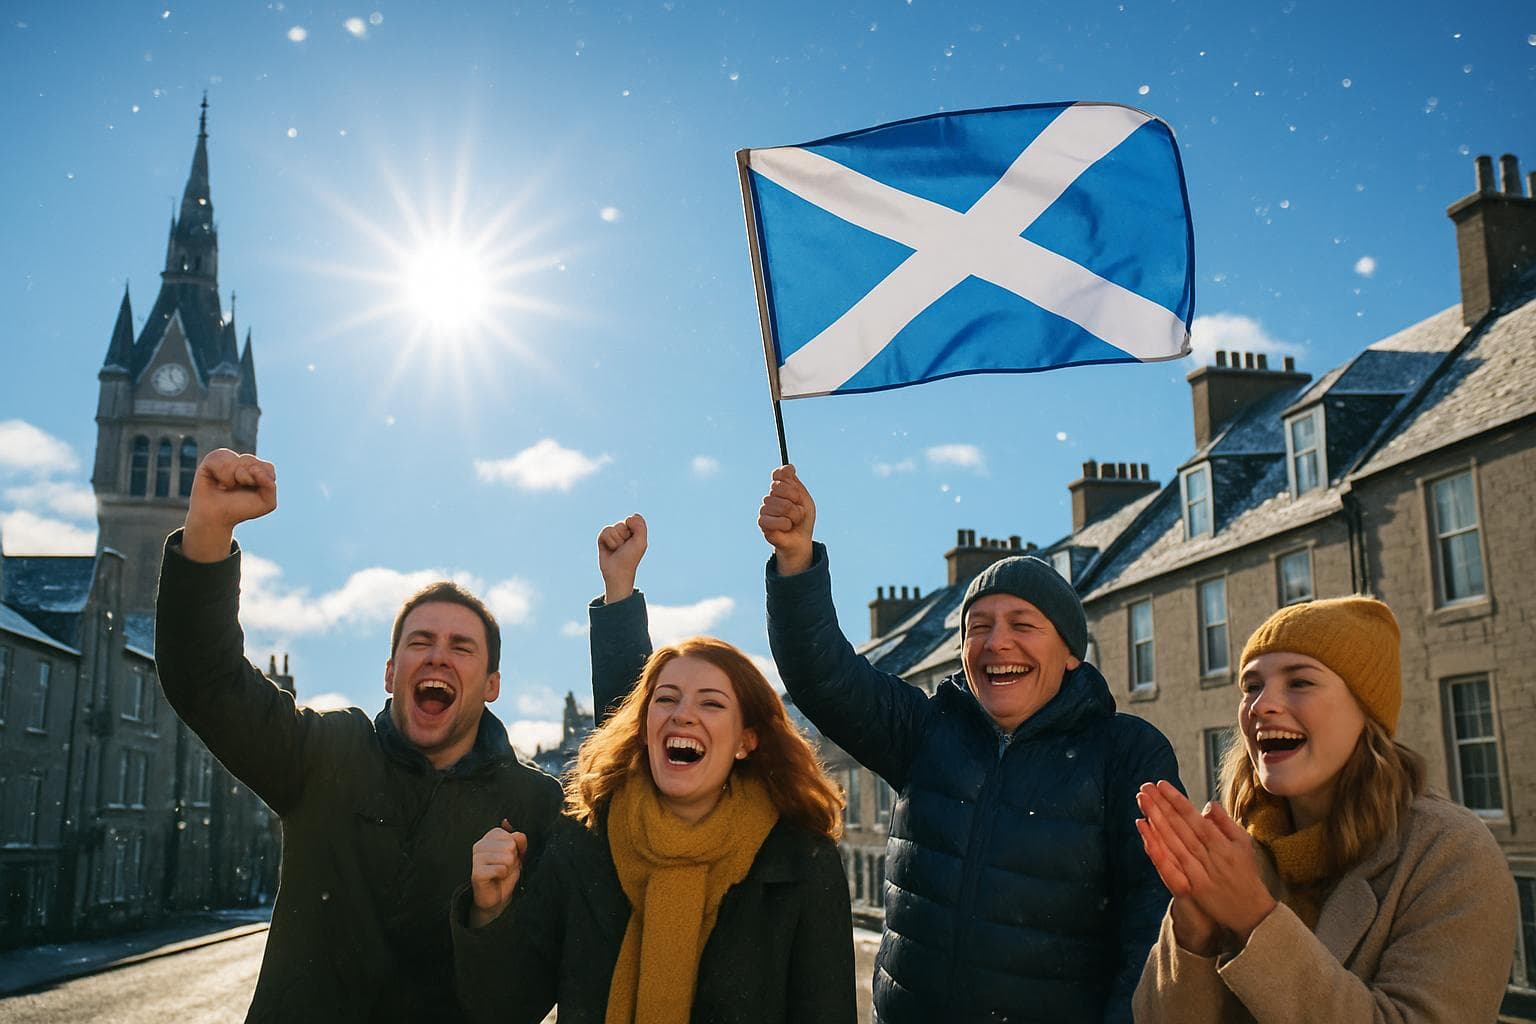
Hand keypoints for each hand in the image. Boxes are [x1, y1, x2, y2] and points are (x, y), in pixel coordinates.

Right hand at [183, 449, 276, 562]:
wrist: (215, 518)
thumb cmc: (240, 509)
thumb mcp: (266, 503)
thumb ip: (270, 487)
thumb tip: (255, 469)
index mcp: (259, 469)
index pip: (268, 468)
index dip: (262, 482)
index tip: (254, 493)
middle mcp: (244, 461)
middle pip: (252, 462)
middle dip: (247, 480)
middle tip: (237, 490)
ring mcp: (228, 459)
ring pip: (237, 460)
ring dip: (233, 479)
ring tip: (227, 487)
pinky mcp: (211, 460)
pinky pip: (220, 459)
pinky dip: (222, 475)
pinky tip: (217, 483)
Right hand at [469, 819, 527, 928]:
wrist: (496, 897)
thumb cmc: (506, 873)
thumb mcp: (517, 854)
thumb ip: (520, 842)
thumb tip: (519, 835)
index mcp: (489, 837)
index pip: (512, 836)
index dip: (516, 849)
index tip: (509, 857)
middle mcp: (480, 845)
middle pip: (510, 846)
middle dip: (513, 859)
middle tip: (504, 867)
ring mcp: (476, 858)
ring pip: (507, 858)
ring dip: (508, 868)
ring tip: (501, 873)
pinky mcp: (477, 873)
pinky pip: (501, 870)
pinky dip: (503, 876)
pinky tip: (496, 878)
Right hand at [597, 514, 647, 603]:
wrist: (617, 572)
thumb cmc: (630, 558)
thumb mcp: (640, 542)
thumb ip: (640, 526)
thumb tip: (630, 517)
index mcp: (635, 532)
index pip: (632, 520)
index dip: (632, 530)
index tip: (634, 541)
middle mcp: (624, 532)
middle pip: (621, 525)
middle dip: (623, 536)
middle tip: (624, 547)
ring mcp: (613, 536)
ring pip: (612, 529)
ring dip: (615, 541)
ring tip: (617, 550)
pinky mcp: (603, 539)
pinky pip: (604, 532)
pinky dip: (607, 541)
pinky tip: (609, 549)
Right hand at [757, 464, 815, 574]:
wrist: (801, 539)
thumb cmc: (803, 519)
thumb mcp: (805, 499)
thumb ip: (795, 484)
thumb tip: (789, 467)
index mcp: (780, 488)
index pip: (779, 474)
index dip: (790, 481)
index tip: (797, 492)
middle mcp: (771, 496)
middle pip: (780, 487)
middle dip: (796, 501)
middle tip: (798, 511)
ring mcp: (765, 508)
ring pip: (782, 505)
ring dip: (794, 515)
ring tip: (794, 521)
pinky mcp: (762, 522)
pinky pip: (773, 519)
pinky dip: (786, 524)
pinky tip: (787, 527)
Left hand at [1136, 782, 1276, 944]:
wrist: (1252, 911)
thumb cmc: (1246, 873)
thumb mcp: (1243, 844)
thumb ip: (1224, 823)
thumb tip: (1208, 804)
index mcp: (1222, 843)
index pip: (1194, 817)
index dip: (1177, 800)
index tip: (1161, 784)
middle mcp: (1210, 855)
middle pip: (1180, 826)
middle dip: (1161, 804)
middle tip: (1145, 787)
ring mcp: (1199, 872)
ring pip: (1173, 841)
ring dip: (1155, 819)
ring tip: (1142, 800)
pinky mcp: (1192, 887)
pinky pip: (1170, 864)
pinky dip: (1156, 847)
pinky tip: (1145, 831)